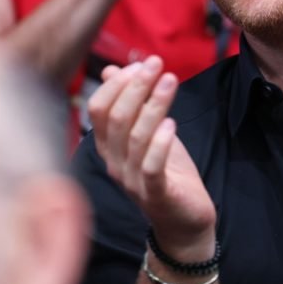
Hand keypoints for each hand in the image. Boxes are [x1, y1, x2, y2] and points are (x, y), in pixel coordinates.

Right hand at [88, 55, 216, 258]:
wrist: (184, 220)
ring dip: (154, 105)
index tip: (140, 63)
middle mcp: (114, 163)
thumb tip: (112, 69)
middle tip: (156, 63)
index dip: (116, 84)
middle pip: (115, 119)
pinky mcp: (156, 195)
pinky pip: (151, 167)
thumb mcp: (148, 132)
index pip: (98, 109)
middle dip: (135, 87)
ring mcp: (132, 181)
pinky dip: (159, 144)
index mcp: (108, 147)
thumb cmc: (167, 173)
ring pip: (135, 138)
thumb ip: (132, 104)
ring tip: (171, 81)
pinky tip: (172, 123)